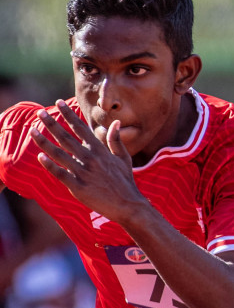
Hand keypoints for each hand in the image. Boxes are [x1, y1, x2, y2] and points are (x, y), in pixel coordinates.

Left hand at [30, 103, 146, 222]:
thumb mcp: (123, 158)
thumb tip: (114, 122)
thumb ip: (115, 140)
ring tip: (33, 131)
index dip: (69, 115)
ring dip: (44, 142)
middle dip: (52, 124)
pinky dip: (50, 165)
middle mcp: (90, 158)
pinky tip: (40, 157)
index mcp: (100, 150)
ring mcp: (83, 172)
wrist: (127, 204)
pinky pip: (61, 173)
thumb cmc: (125, 181)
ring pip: (59, 154)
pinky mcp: (78, 187)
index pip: (81, 128)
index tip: (59, 103)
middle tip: (40, 113)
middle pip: (66, 137)